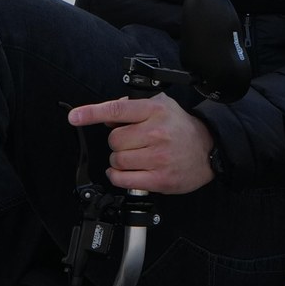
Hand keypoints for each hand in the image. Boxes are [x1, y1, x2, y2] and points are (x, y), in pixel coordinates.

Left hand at [68, 93, 215, 193]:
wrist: (209, 149)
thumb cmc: (182, 128)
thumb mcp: (162, 106)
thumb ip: (134, 106)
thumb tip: (108, 114)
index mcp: (154, 111)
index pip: (116, 110)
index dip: (91, 113)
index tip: (74, 116)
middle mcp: (156, 133)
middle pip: (113, 140)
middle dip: (117, 143)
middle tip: (131, 143)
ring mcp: (158, 157)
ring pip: (117, 160)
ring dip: (119, 161)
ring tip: (134, 158)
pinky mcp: (160, 178)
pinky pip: (124, 179)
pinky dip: (119, 177)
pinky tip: (127, 173)